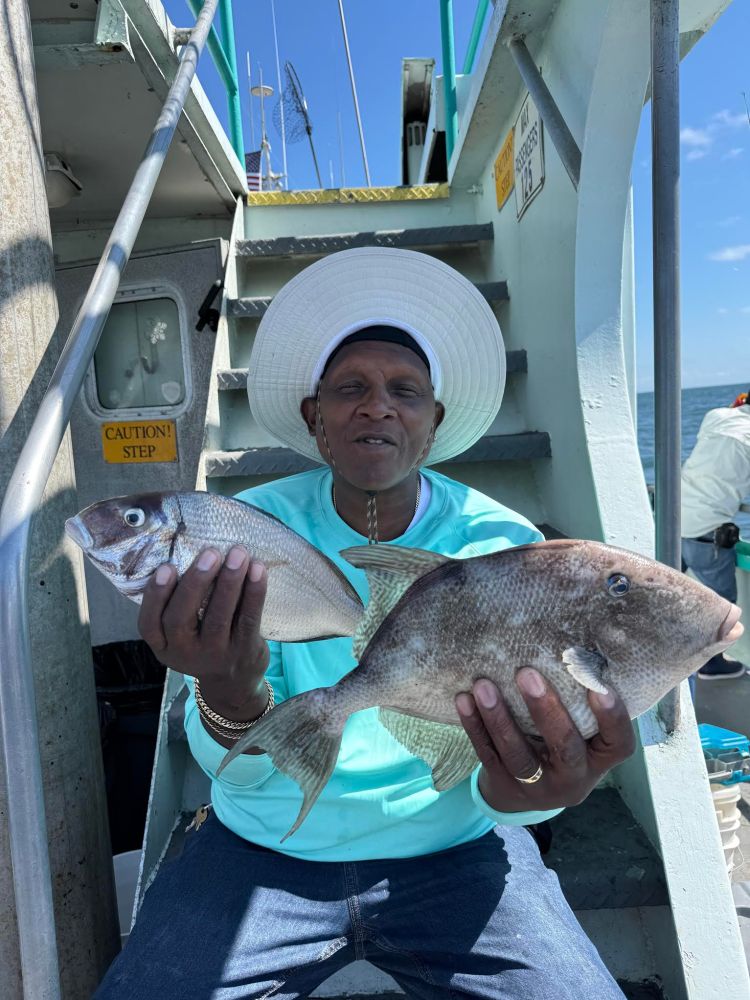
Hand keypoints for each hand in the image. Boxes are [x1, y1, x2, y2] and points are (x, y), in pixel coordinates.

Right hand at [138, 546, 268, 721]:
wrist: (233, 684)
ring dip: (229, 581)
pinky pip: (248, 619)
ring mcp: (215, 654)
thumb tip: (187, 549)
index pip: (148, 624)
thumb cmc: (202, 643)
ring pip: (219, 616)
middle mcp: (185, 653)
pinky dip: (254, 593)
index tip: (166, 567)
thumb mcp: (181, 635)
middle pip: (182, 618)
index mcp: (163, 645)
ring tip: (238, 553)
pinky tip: (258, 570)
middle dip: (196, 582)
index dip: (155, 596)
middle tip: (210, 553)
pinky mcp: (244, 651)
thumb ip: (178, 604)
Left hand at [455, 668, 635, 812]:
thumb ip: (580, 701)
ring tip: (483, 685)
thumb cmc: (562, 745)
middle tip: (526, 672)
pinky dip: (474, 726)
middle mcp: (572, 777)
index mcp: (598, 759)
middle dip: (546, 711)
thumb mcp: (582, 735)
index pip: (618, 744)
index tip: (599, 686)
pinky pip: (487, 754)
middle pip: (565, 748)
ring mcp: (536, 786)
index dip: (612, 718)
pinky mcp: (503, 784)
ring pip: (518, 755)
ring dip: (499, 718)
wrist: (525, 795)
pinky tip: (463, 699)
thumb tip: (572, 640)